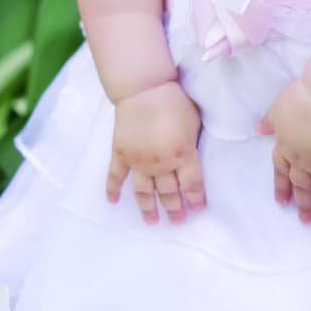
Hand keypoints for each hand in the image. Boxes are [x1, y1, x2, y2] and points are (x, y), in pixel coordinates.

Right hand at [106, 79, 206, 225]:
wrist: (143, 89)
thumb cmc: (174, 102)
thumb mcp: (195, 123)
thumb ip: (192, 144)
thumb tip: (193, 158)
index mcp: (183, 155)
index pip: (192, 185)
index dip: (195, 199)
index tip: (198, 210)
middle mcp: (161, 164)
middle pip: (169, 192)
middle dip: (174, 209)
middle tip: (177, 221)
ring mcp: (138, 161)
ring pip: (144, 192)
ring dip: (148, 208)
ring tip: (151, 221)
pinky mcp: (121, 154)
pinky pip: (115, 177)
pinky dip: (113, 190)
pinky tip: (113, 202)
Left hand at [255, 77, 310, 232]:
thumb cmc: (301, 98)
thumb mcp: (279, 107)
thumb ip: (270, 120)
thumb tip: (258, 127)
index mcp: (286, 146)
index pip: (281, 170)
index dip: (282, 186)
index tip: (282, 202)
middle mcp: (304, 160)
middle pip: (304, 187)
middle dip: (305, 205)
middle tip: (307, 222)